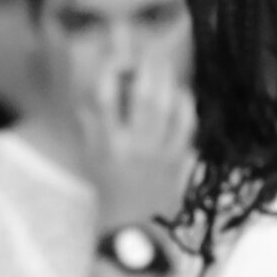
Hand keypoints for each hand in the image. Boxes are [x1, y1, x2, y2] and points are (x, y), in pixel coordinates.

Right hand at [82, 42, 195, 233]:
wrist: (130, 224)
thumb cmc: (106, 186)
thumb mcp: (90, 154)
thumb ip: (89, 122)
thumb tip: (91, 88)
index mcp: (107, 143)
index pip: (105, 100)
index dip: (110, 73)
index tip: (113, 58)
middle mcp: (133, 145)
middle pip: (145, 97)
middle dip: (148, 69)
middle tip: (148, 52)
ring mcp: (159, 152)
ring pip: (168, 108)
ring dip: (167, 82)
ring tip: (164, 65)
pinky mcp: (178, 159)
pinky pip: (187, 126)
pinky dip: (185, 106)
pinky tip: (182, 92)